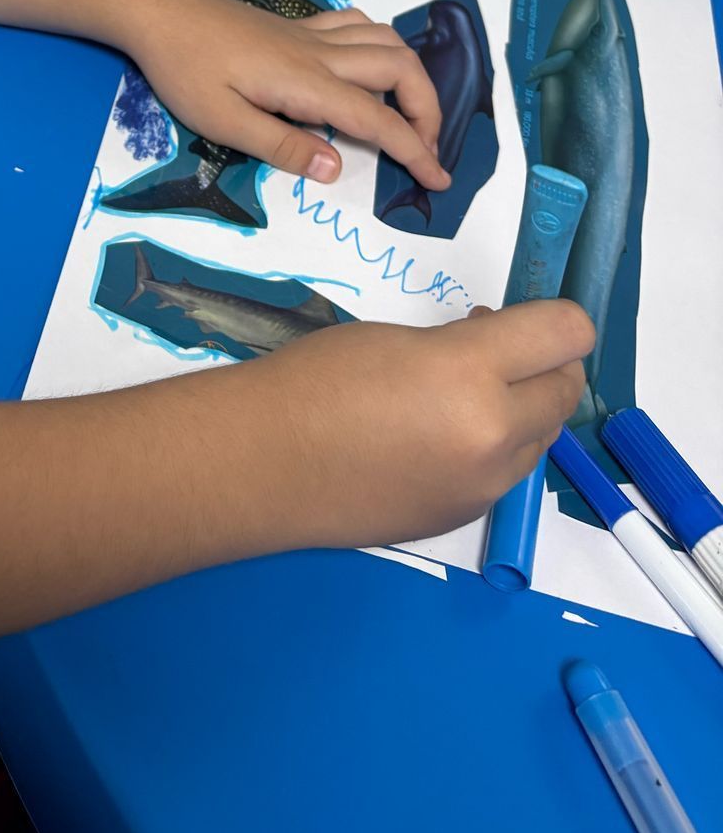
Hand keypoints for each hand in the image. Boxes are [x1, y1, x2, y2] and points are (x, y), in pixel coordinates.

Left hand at [127, 0, 446, 188]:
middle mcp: (320, 53)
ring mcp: (310, 34)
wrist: (158, 10)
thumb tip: (336, 168)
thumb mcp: (222, 121)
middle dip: (428, 109)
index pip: (378, 120)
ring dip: (411, 75)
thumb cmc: (184, 68)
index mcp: (306, 84)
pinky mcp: (295, 25)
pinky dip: (381, 44)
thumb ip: (281, 146)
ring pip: (385, 39)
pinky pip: (357, 24)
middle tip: (426, 148)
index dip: (415, 151)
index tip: (438, 181)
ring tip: (408, 111)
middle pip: (400, 69)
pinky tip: (369, 66)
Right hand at [229, 300, 593, 553]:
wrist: (265, 464)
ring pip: (542, 436)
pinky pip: (505, 473)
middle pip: (565, 389)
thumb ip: (464, 345)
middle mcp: (493, 435)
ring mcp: (484, 486)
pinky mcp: (466, 517)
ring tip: (459, 396)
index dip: (560, 319)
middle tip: (494, 349)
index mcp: (470, 373)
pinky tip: (435, 438)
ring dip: (522, 408)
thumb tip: (499, 354)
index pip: (566, 335)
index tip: (533, 315)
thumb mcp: (399, 338)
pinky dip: (491, 448)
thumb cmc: (316, 381)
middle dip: (545, 363)